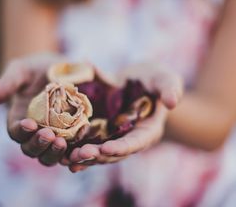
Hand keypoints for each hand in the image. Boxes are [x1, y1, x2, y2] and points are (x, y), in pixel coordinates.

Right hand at [0, 53, 67, 165]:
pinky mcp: (71, 136)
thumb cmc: (34, 69)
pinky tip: (80, 145)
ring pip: (50, 155)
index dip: (21, 131)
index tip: (29, 123)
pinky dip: (73, 152)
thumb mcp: (20, 71)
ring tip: (63, 142)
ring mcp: (53, 137)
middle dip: (39, 145)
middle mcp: (34, 133)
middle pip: (32, 150)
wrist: (57, 70)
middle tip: (49, 135)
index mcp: (19, 120)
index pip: (16, 133)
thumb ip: (6, 84)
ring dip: (55, 153)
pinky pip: (71, 150)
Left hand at [63, 63, 183, 171]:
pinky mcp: (102, 133)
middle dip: (98, 156)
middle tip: (79, 155)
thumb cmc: (152, 78)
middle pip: (115, 152)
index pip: (136, 142)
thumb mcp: (163, 78)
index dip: (122, 147)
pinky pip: (90, 144)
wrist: (135, 79)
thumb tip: (173, 102)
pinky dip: (77, 150)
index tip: (106, 149)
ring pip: (100, 152)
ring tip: (67, 158)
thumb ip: (169, 87)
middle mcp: (130, 138)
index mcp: (147, 129)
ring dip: (84, 157)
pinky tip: (63, 154)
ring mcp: (115, 137)